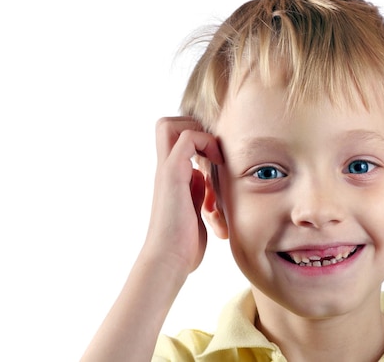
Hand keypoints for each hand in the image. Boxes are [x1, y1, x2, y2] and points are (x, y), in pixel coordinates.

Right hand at [142, 116, 222, 275]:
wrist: (168, 260)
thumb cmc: (183, 244)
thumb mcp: (194, 210)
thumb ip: (196, 191)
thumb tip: (202, 178)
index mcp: (171, 177)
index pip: (174, 138)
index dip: (196, 136)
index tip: (216, 155)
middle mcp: (165, 169)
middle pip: (166, 124)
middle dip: (193, 126)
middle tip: (213, 149)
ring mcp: (167, 169)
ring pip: (169, 125)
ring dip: (198, 131)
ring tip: (216, 155)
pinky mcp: (172, 174)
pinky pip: (187, 138)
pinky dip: (206, 142)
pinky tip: (218, 164)